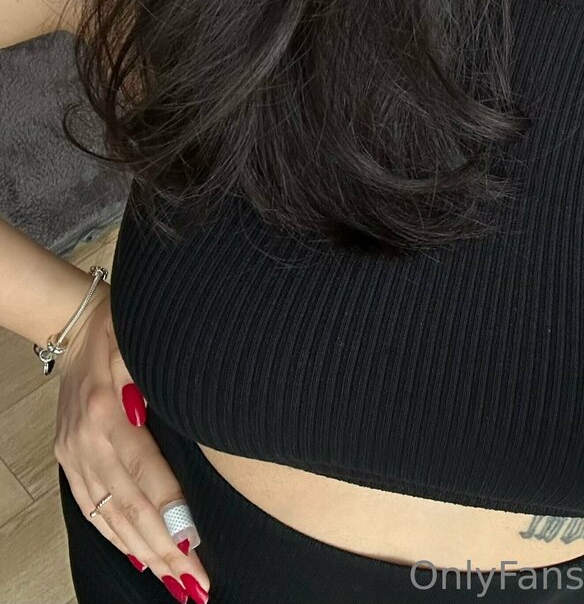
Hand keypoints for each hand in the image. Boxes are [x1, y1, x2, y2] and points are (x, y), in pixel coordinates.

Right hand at [53, 283, 210, 603]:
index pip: (147, 476)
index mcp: (110, 411)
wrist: (74, 324)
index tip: (197, 547)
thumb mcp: (148, 348)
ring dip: (144, 552)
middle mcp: (88, 439)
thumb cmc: (123, 328)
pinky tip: (139, 556)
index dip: (173, 515)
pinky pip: (91, 507)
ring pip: (110, 515)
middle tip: (196, 584)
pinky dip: (116, 535)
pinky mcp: (67, 457)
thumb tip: (193, 435)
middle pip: (130, 507)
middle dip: (166, 550)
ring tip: (177, 582)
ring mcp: (74, 452)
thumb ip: (163, 390)